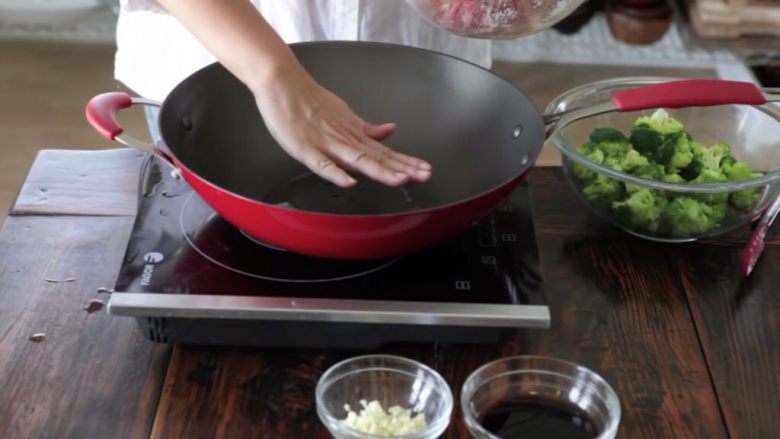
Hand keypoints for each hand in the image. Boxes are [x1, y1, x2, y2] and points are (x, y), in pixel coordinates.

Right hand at [253, 67, 431, 187]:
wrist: (283, 83)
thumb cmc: (310, 100)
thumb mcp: (344, 114)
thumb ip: (367, 129)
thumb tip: (390, 131)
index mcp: (354, 135)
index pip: (385, 152)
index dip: (406, 162)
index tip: (425, 170)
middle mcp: (345, 140)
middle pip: (378, 158)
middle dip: (403, 168)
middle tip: (425, 175)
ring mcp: (327, 144)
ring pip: (358, 160)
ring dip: (380, 170)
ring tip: (400, 179)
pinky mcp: (306, 149)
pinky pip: (322, 164)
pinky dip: (336, 173)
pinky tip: (350, 182)